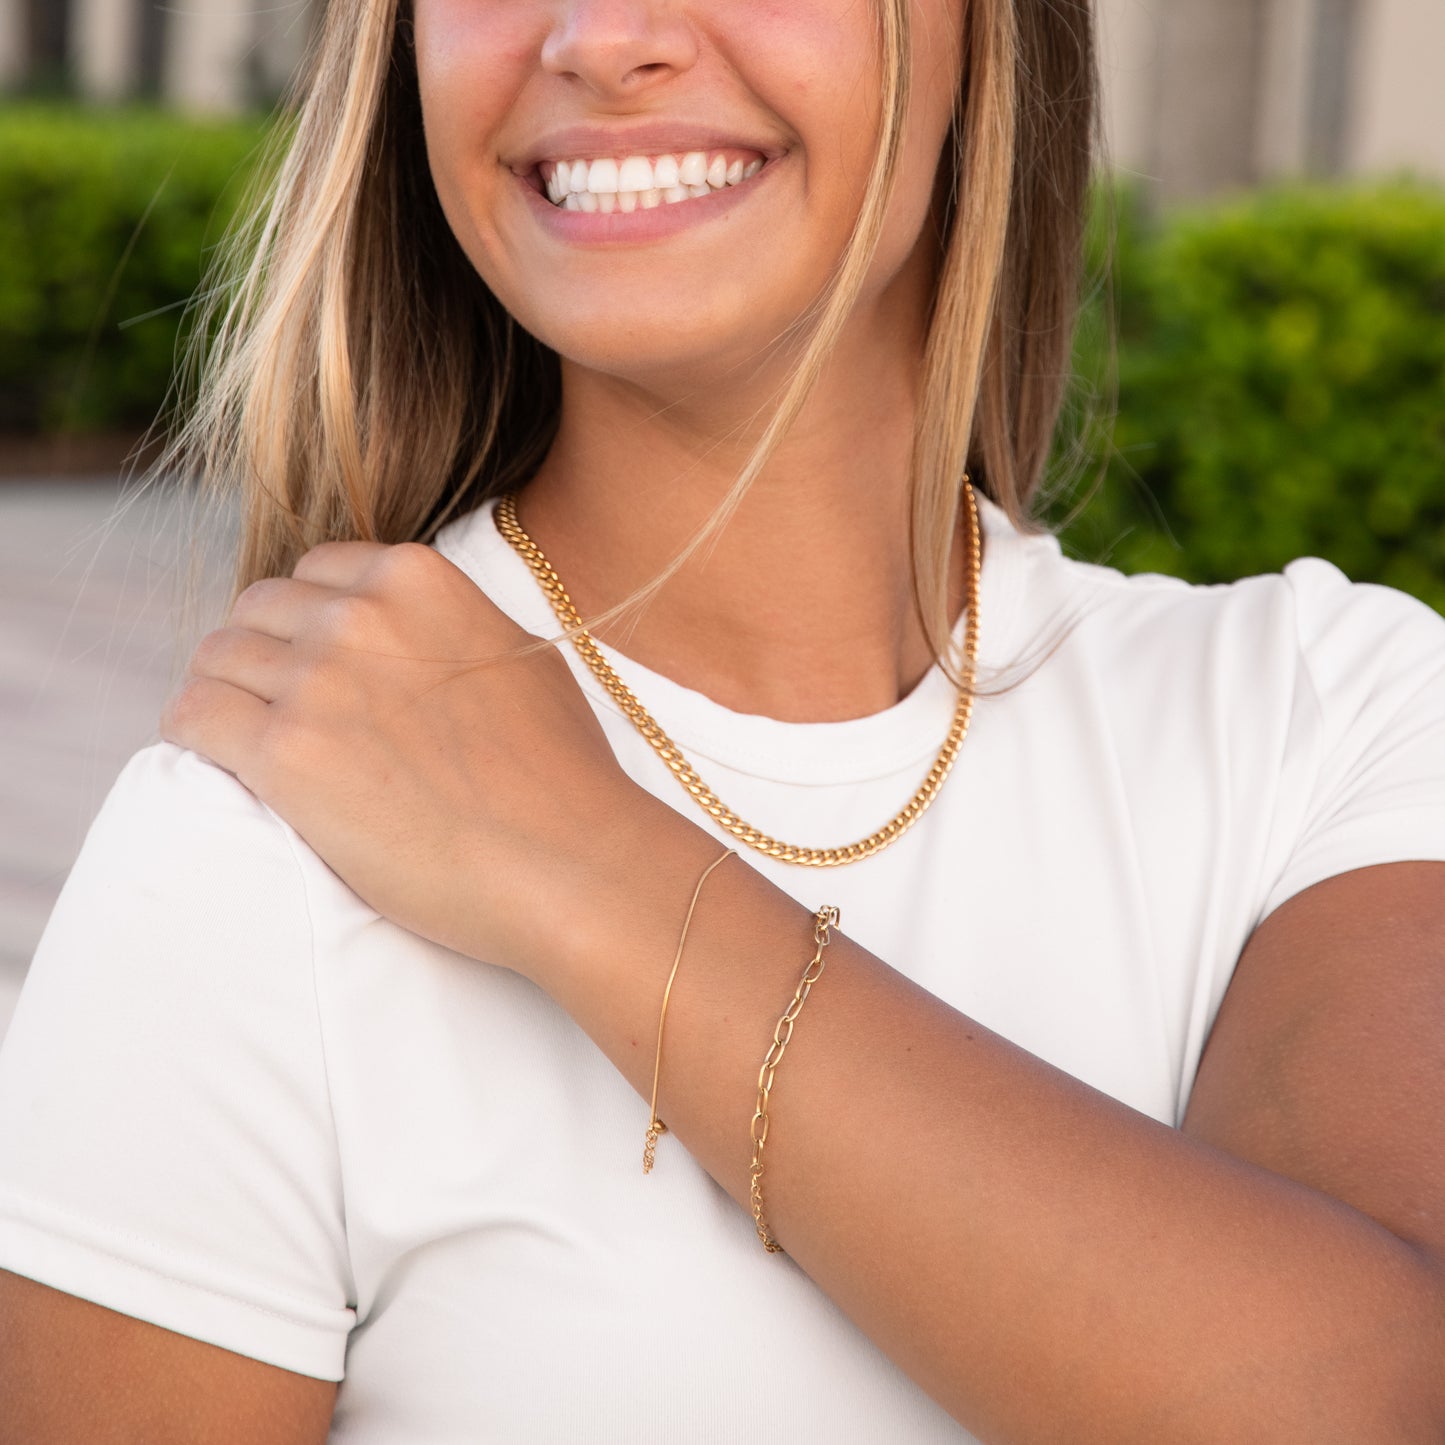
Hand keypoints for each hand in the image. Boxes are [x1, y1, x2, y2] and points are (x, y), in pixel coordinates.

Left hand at [159, 539, 646, 975]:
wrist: (567, 860)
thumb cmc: (562, 777)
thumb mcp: (518, 657)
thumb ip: (451, 626)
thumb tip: (417, 632)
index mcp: (418, 579)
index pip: (317, 572)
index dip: (308, 621)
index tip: (313, 665)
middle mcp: (360, 614)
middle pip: (257, 608)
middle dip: (260, 653)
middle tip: (275, 708)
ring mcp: (318, 680)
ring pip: (215, 658)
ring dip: (222, 695)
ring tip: (241, 738)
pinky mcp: (283, 753)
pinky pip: (193, 717)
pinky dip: (194, 735)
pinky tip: (219, 762)